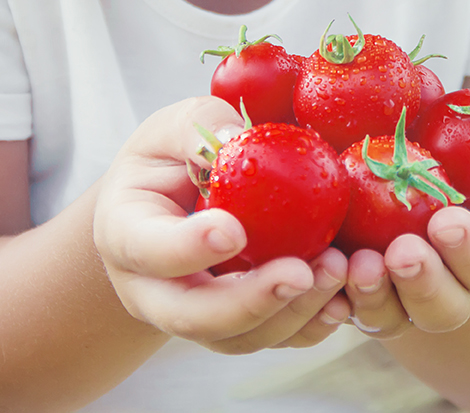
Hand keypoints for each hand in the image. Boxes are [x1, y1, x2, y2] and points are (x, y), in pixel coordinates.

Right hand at [93, 97, 350, 353]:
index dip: (188, 249)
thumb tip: (233, 140)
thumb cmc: (170, 159)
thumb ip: (197, 129)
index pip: (149, 250)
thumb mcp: (171, 130)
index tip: (233, 231)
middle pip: (195, 317)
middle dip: (252, 301)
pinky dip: (311, 326)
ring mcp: (197, 317)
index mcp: (126, 235)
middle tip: (301, 273)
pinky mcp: (240, 327)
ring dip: (293, 312)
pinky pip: (274, 339)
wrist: (171, 207)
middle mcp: (154, 291)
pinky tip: (343, 298)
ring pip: (240, 338)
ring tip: (336, 269)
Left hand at [342, 134, 469, 337]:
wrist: (400, 162)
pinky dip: (329, 299)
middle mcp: (443, 287)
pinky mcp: (349, 292)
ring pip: (389, 318)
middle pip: (442, 308)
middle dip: (424, 283)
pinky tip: (322, 271)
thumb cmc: (463, 154)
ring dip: (375, 296)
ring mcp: (394, 296)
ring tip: (359, 264)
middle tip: (402, 253)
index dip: (469, 250)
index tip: (446, 222)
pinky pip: (337, 310)